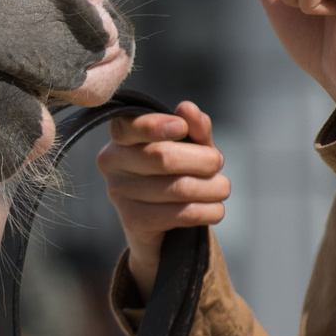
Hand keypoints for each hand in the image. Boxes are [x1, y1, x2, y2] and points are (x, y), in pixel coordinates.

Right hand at [98, 101, 230, 292]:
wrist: (162, 226)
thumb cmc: (176, 173)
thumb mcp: (190, 147)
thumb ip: (193, 127)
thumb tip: (187, 108)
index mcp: (122, 137)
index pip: (130, 127)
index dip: (155, 126)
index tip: (181, 127)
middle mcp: (113, 163)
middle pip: (162, 157)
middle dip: (202, 160)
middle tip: (218, 162)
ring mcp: (119, 193)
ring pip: (177, 188)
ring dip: (212, 188)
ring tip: (222, 188)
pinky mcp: (133, 221)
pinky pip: (179, 214)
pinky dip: (207, 211)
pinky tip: (216, 209)